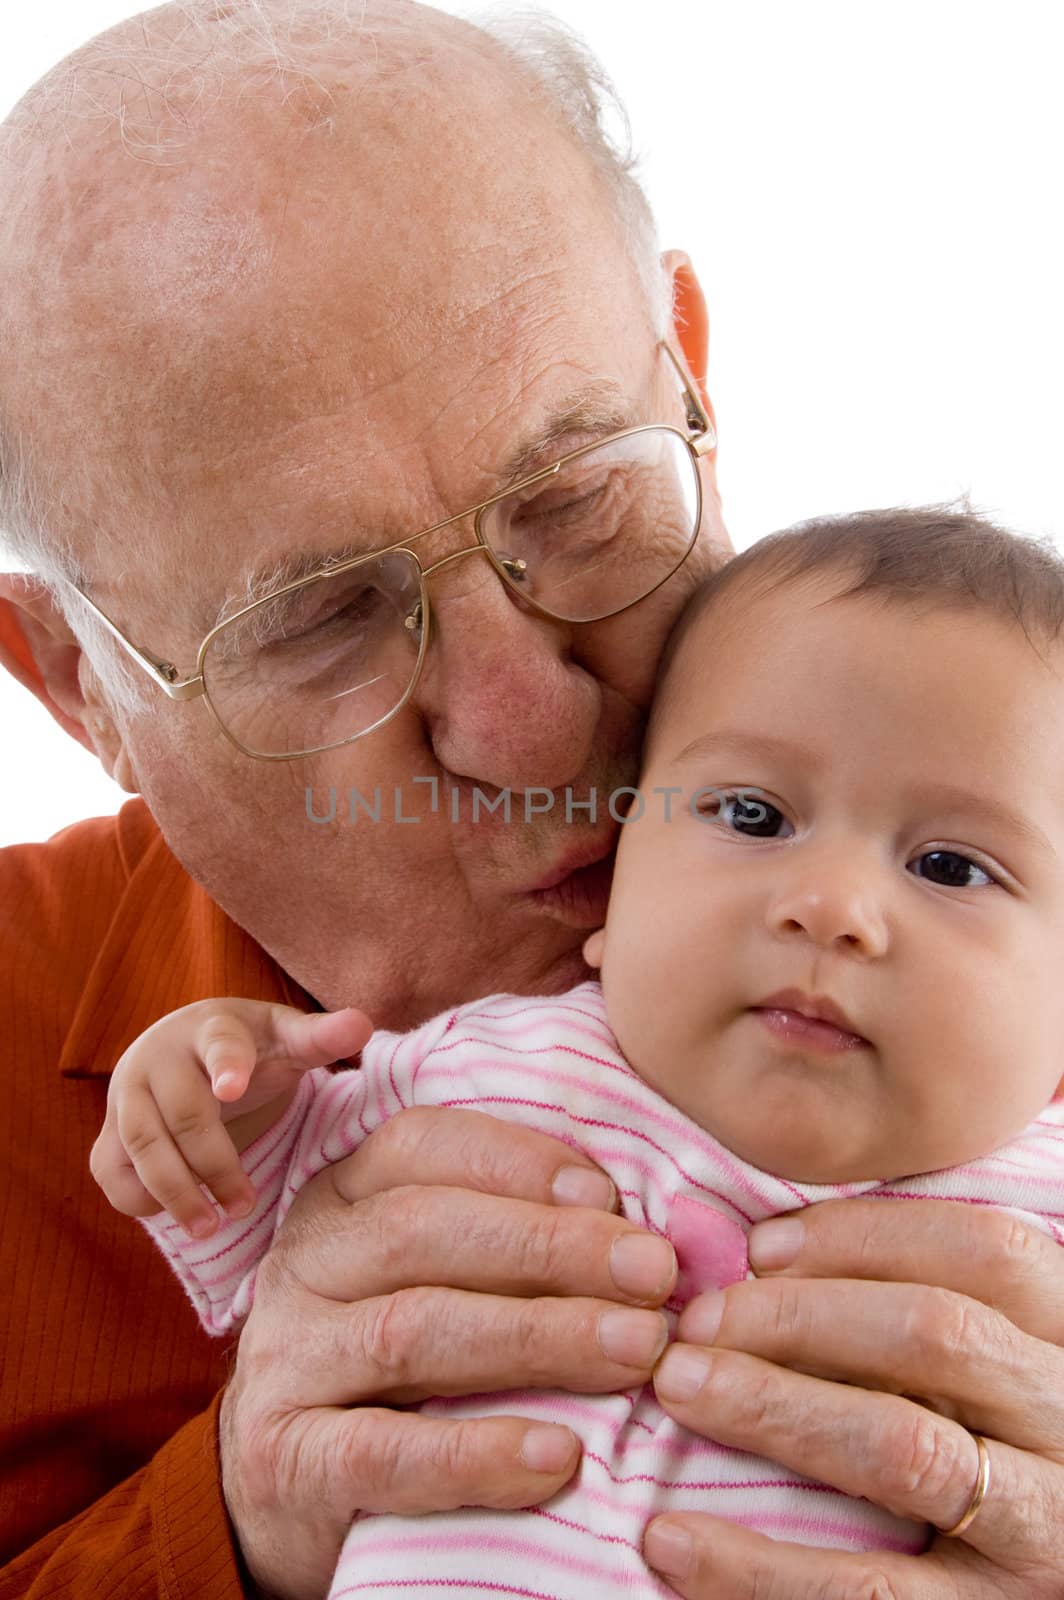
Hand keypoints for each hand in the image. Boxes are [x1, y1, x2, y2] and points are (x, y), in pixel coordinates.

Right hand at [90, 998, 372, 1235]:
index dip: (228, 1064)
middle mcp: (161, 1056)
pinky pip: (110, 1169)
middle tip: (244, 1205)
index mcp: (212, 1027)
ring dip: (174, 1191)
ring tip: (209, 1227)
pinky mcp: (110, 1128)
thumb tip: (363, 1025)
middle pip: (182, 1113)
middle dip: (214, 1163)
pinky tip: (176, 1215)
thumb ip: (321, 1037)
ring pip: (140, 1145)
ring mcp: (128, 1092)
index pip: (221, 1043)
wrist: (186, 1047)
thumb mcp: (286, 1037)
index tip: (233, 1089)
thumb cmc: (251, 1047)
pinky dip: (138, 1198)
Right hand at [219, 1106, 676, 1599]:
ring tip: (637, 1351)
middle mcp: (306, 1263)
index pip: (420, 1145)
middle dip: (549, 1245)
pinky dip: (475, 1453)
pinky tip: (559, 1456)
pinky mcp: (285, 1460)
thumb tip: (636, 1232)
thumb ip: (512, 1242)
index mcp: (342, 1198)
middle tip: (654, 1273)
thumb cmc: (397, 1365)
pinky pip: (382, 1451)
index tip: (610, 1193)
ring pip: (412, 1330)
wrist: (291, 1488)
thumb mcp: (438, 1280)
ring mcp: (285, 1359)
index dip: (518, 1161)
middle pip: (422, 1230)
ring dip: (536, 1335)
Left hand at [643, 1197, 1063, 1596]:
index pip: (985, 1251)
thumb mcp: (993, 1370)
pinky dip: (758, 1566)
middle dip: (798, 1315)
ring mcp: (1047, 1529)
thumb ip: (916, 1309)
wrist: (1043, 1569)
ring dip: (772, 1407)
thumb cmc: (993, 1447)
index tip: (759, 1246)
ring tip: (677, 1388)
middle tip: (696, 1321)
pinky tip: (672, 1541)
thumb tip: (763, 1255)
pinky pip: (870, 1593)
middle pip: (936, 1333)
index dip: (864, 1235)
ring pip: (904, 1445)